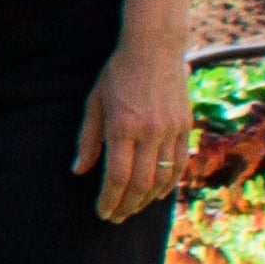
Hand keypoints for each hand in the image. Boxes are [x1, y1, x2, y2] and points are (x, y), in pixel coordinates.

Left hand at [73, 39, 190, 222]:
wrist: (154, 46)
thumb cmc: (118, 72)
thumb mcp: (95, 102)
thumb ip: (88, 139)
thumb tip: (79, 171)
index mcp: (122, 126)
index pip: (117, 176)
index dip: (109, 200)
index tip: (102, 212)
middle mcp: (148, 131)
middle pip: (140, 183)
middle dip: (126, 206)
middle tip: (115, 218)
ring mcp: (170, 129)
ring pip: (162, 178)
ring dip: (146, 200)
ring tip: (132, 209)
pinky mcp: (184, 125)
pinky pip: (179, 163)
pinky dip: (168, 183)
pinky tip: (156, 193)